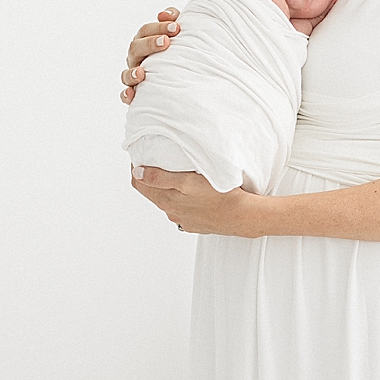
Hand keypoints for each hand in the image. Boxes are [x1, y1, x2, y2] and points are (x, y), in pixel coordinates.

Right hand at [120, 8, 180, 102]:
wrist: (186, 74)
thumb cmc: (179, 49)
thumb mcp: (177, 33)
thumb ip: (172, 19)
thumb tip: (165, 14)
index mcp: (144, 41)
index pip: (145, 31)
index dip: (158, 28)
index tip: (175, 27)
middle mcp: (136, 58)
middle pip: (135, 48)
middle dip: (149, 44)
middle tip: (165, 42)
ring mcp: (134, 75)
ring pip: (126, 73)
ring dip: (132, 73)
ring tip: (142, 73)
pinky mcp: (135, 93)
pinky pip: (125, 95)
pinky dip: (126, 95)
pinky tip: (132, 95)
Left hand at [130, 166, 259, 235]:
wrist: (243, 216)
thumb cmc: (219, 196)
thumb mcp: (187, 182)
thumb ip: (160, 178)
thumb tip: (137, 173)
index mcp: (166, 201)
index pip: (139, 184)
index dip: (136, 169)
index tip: (141, 156)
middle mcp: (172, 212)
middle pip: (152, 192)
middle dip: (151, 177)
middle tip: (158, 160)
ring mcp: (184, 219)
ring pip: (168, 200)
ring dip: (168, 188)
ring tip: (178, 173)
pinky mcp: (196, 223)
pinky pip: (183, 209)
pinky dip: (182, 198)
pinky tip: (193, 191)